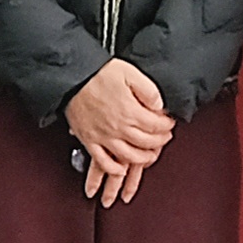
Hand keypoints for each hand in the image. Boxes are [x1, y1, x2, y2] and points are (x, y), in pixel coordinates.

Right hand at [65, 59, 175, 206]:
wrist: (72, 78)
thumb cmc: (98, 74)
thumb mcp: (129, 73)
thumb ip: (148, 90)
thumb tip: (159, 104)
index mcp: (129, 112)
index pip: (156, 126)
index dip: (166, 126)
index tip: (169, 123)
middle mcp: (118, 128)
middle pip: (146, 143)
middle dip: (160, 141)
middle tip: (164, 137)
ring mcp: (103, 137)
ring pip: (129, 157)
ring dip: (143, 159)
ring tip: (150, 155)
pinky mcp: (89, 140)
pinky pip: (102, 161)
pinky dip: (113, 169)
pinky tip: (120, 169)